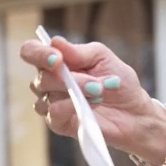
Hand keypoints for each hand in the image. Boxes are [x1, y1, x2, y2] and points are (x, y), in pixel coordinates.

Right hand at [19, 36, 158, 149]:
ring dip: (75, 92)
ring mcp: (51, 103)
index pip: (31, 51)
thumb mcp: (103, 57)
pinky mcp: (58, 123)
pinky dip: (70, 107)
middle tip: (96, 83)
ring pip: (46, 95)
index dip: (38, 53)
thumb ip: (79, 52)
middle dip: (70, 78)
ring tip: (99, 93)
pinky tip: (90, 106)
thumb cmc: (118, 82)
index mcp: (56, 61)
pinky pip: (52, 113)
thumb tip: (55, 42)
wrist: (134, 113)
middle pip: (40, 76)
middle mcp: (48, 81)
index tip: (58, 59)